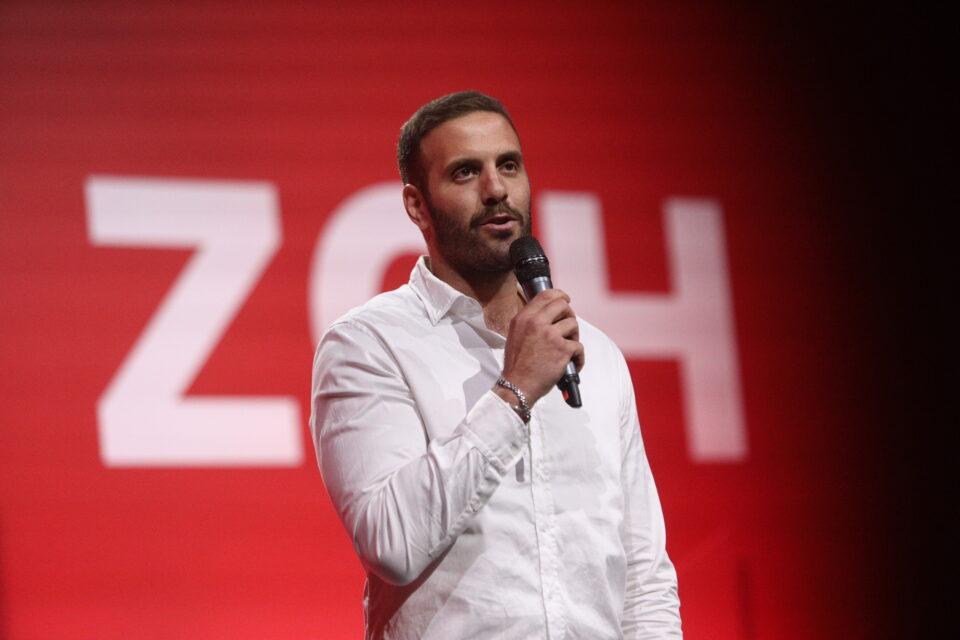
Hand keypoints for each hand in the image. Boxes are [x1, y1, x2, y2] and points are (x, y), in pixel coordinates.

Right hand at [497, 289, 584, 406]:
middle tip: (569, 328)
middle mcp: (536, 322)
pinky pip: (579, 347)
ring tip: (568, 349)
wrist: (517, 385)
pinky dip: (579, 357)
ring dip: (574, 337)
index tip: (566, 300)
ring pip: (573, 324)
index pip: (546, 295)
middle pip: (563, 305)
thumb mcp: (515, 335)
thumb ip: (530, 322)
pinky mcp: (562, 349)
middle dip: (569, 315)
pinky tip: (573, 364)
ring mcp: (550, 335)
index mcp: (524, 318)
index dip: (560, 295)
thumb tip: (548, 315)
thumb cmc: (517, 365)